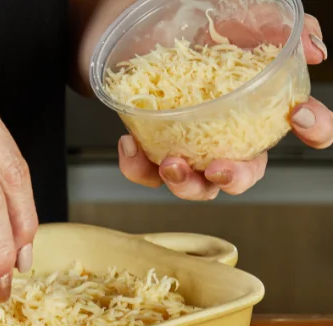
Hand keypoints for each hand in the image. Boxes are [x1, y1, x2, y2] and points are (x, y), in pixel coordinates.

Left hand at [118, 14, 329, 199]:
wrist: (145, 21)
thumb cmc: (202, 25)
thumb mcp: (250, 20)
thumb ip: (287, 31)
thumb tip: (314, 51)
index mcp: (258, 112)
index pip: (304, 132)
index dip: (315, 131)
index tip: (299, 115)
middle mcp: (225, 136)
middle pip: (241, 176)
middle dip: (233, 178)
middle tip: (220, 168)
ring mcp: (187, 146)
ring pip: (192, 186)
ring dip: (184, 184)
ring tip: (172, 163)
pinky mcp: (149, 147)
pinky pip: (144, 173)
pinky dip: (137, 167)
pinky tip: (130, 142)